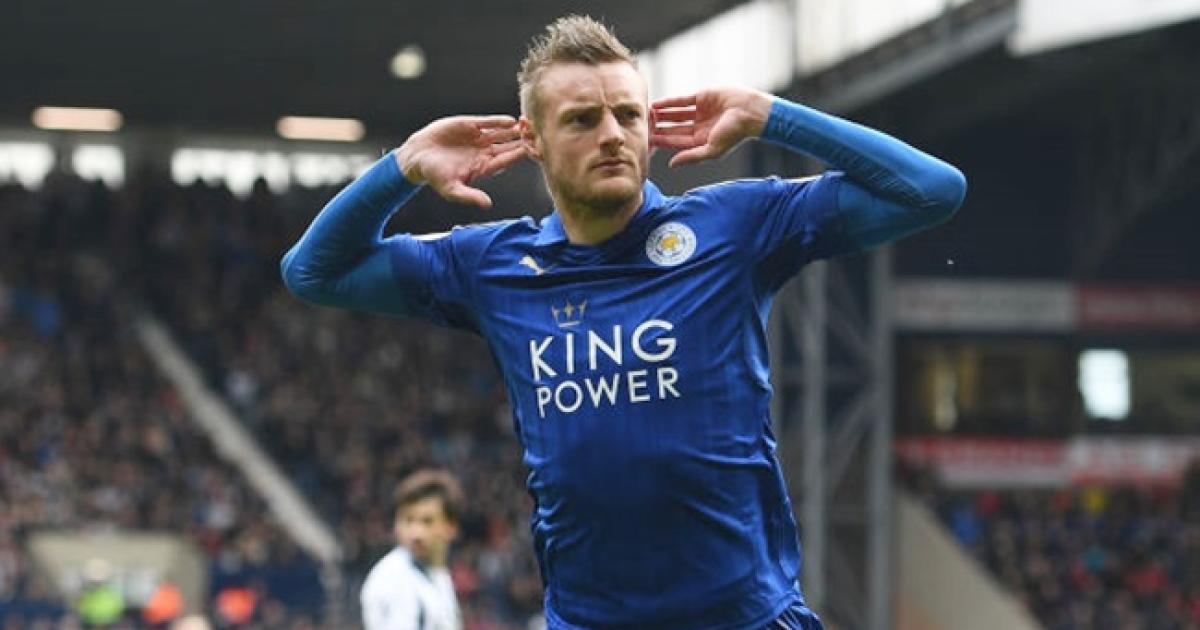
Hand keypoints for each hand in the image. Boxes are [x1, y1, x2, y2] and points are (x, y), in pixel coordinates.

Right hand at [394, 115, 526, 208]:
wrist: (417, 157)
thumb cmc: (434, 176)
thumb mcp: (452, 190)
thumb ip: (470, 196)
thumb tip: (487, 205)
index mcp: (484, 166)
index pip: (507, 159)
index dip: (520, 155)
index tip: (532, 151)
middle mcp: (484, 151)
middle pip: (510, 145)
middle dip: (523, 140)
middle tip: (536, 135)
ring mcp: (478, 138)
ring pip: (502, 132)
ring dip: (515, 129)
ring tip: (528, 125)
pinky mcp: (468, 125)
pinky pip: (488, 122)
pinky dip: (498, 121)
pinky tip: (510, 121)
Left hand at [651, 88, 772, 167]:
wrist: (751, 112)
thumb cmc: (734, 134)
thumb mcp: (711, 150)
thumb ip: (691, 157)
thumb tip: (671, 164)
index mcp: (701, 141)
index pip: (676, 142)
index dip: (661, 141)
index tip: (646, 141)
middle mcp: (699, 127)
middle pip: (674, 128)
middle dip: (659, 128)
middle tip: (642, 127)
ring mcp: (700, 111)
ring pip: (676, 114)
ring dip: (662, 115)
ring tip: (646, 115)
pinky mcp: (702, 97)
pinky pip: (682, 101)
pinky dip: (669, 102)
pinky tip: (657, 104)